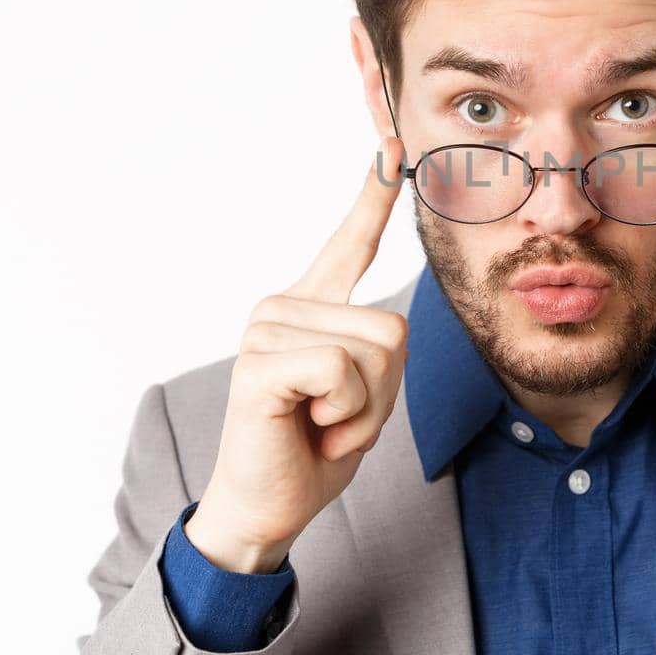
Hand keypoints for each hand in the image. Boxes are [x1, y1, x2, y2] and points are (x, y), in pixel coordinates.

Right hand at [185, 137, 408, 571]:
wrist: (268, 506)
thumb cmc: (313, 447)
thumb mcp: (363, 393)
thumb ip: (375, 351)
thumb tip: (389, 326)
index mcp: (312, 308)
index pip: (350, 243)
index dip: (374, 197)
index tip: (395, 148)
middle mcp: (284, 306)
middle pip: (393, 329)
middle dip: (383, 393)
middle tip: (337, 418)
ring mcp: (267, 330)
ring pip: (374, 352)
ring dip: (364, 409)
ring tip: (321, 423)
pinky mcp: (260, 363)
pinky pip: (341, 372)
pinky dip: (344, 416)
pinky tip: (308, 427)